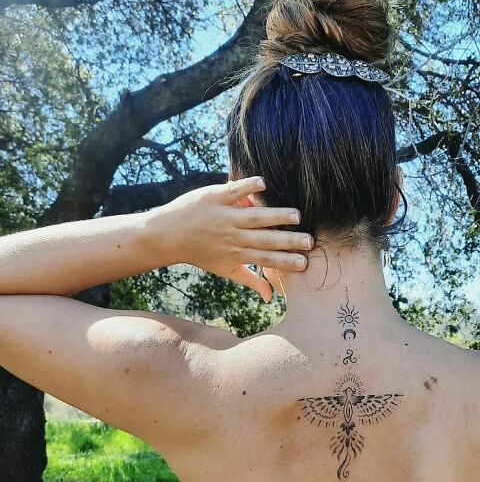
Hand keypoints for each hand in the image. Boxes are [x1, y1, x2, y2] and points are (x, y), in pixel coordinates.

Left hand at [150, 176, 311, 301]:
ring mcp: (224, 216)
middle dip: (289, 241)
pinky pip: (233, 191)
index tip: (305, 263)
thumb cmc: (200, 253)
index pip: (266, 258)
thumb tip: (270, 297)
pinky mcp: (214, 197)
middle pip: (265, 239)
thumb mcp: (225, 270)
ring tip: (297, 215)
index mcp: (238, 254)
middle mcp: (233, 236)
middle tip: (310, 241)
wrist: (167, 235)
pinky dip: (248, 187)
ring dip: (276, 215)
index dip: (286, 261)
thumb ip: (250, 280)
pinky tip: (264, 185)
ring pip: (254, 216)